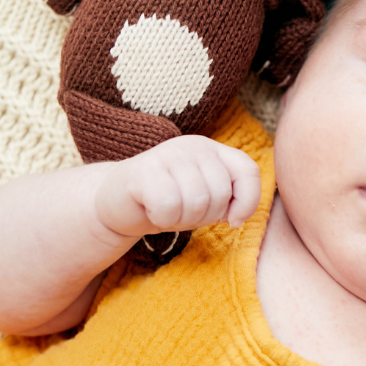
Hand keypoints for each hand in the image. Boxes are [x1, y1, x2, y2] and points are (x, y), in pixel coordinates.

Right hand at [94, 136, 261, 238]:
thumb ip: (231, 198)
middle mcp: (193, 146)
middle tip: (184, 213)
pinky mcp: (143, 170)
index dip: (247, 201)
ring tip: (167, 211)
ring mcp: (168, 154)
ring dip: (182, 219)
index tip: (232, 220)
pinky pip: (169, 206)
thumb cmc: (169, 202)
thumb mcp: (207, 198)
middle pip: (220, 194)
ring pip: (196, 202)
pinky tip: (151, 210)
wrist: (118, 202)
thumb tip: (238, 216)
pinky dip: (162, 218)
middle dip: (205, 216)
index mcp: (213, 150)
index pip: (248, 171)